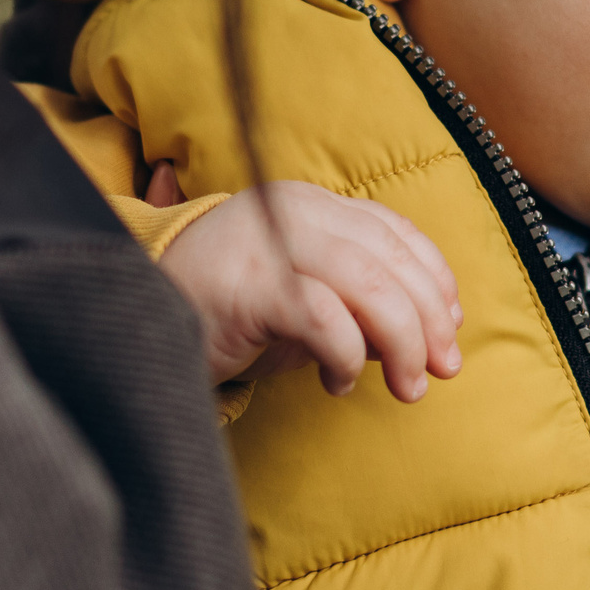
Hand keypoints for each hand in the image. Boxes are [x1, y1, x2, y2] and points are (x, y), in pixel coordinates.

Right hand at [151, 167, 462, 398]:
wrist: (137, 316)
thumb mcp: (303, 295)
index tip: (451, 329)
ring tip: (406, 386)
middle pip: (391, 260)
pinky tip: (336, 383)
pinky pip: (325, 319)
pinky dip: (346, 357)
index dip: (436, 280)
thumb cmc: (229, 313)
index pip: (395, 232)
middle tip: (441, 371)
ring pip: (370, 286)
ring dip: (402, 344)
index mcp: (309, 204)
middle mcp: (292, 210)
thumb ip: (359, 299)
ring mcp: (269, 242)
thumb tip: (435, 334)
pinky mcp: (249, 284)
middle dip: (429, 321)